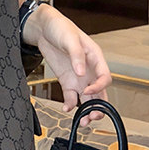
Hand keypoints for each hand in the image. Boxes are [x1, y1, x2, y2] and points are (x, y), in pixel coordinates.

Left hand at [23, 4, 111, 126]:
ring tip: (82, 121)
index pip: (105, 77)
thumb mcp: (70, 39)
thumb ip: (77, 56)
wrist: (44, 29)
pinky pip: (72, 97)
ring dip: (87, 111)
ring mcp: (78, 78)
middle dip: (99, 107)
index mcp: (96, 58)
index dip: (99, 87)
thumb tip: (81, 72)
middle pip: (100, 93)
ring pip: (88, 98)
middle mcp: (89, 71)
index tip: (89, 91)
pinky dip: (71, 105)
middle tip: (93, 117)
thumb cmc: (61, 28)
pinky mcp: (67, 82)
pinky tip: (66, 109)